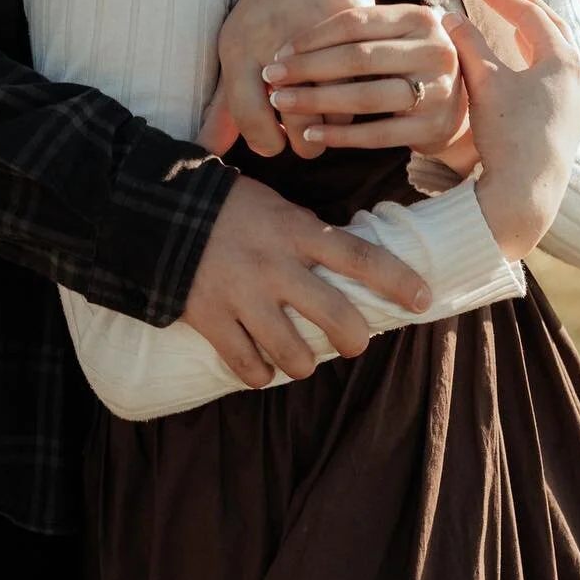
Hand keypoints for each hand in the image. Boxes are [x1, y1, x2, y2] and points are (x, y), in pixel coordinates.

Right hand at [182, 176, 431, 388]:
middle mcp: (274, 265)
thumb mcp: (273, 205)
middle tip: (356, 342)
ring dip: (304, 364)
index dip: (396, 280)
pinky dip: (259, 374)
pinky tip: (262, 367)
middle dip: (355, 339)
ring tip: (301, 360)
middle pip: (336, 316)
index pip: (359, 257)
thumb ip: (306, 232)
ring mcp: (242, 295)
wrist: (156, 209)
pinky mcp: (210, 318)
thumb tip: (345, 261)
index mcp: (295, 230)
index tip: (423, 298)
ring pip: (293, 354)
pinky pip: (247, 365)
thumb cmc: (225, 205)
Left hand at [201, 0, 405, 158]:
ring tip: (329, 112)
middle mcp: (272, 37)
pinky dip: (357, 94)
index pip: (251, 118)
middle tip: (307, 136)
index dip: (266, 143)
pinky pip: (361, 79)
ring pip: (337, 105)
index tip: (276, 144)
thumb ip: (224, 105)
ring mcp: (314, 27)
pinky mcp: (349, 19)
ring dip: (335, 120)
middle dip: (305, 141)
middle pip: (298, 119)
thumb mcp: (236, 50)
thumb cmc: (265, 16)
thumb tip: (208, 150)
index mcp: (237, 47)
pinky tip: (349, 90)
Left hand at [260, 2, 466, 158]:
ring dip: (316, 101)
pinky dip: (340, 134)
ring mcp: (438, 91)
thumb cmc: (409, 60)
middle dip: (307, 69)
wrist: (464, 99)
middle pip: (357, 59)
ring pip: (365, 97)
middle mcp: (435, 51)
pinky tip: (311, 132)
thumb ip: (358, 33)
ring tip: (280, 102)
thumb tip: (288, 44)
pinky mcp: (433, 127)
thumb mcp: (395, 34)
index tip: (279, 50)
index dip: (312, 37)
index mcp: (420, 19)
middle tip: (271, 75)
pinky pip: (377, 134)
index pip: (356, 22)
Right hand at [447, 0, 579, 259]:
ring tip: (518, 21)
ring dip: (536, 33)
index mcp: (563, 61)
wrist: (527, 192)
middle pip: (554, 28)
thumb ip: (469, 45)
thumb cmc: (508, 134)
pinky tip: (524, 65)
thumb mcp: (485, 82)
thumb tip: (449, 17)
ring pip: (558, 54)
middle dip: (529, 5)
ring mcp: (578, 101)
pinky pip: (557, 77)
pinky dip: (538, 60)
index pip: (530, 16)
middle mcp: (579, 77)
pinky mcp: (570, 123)